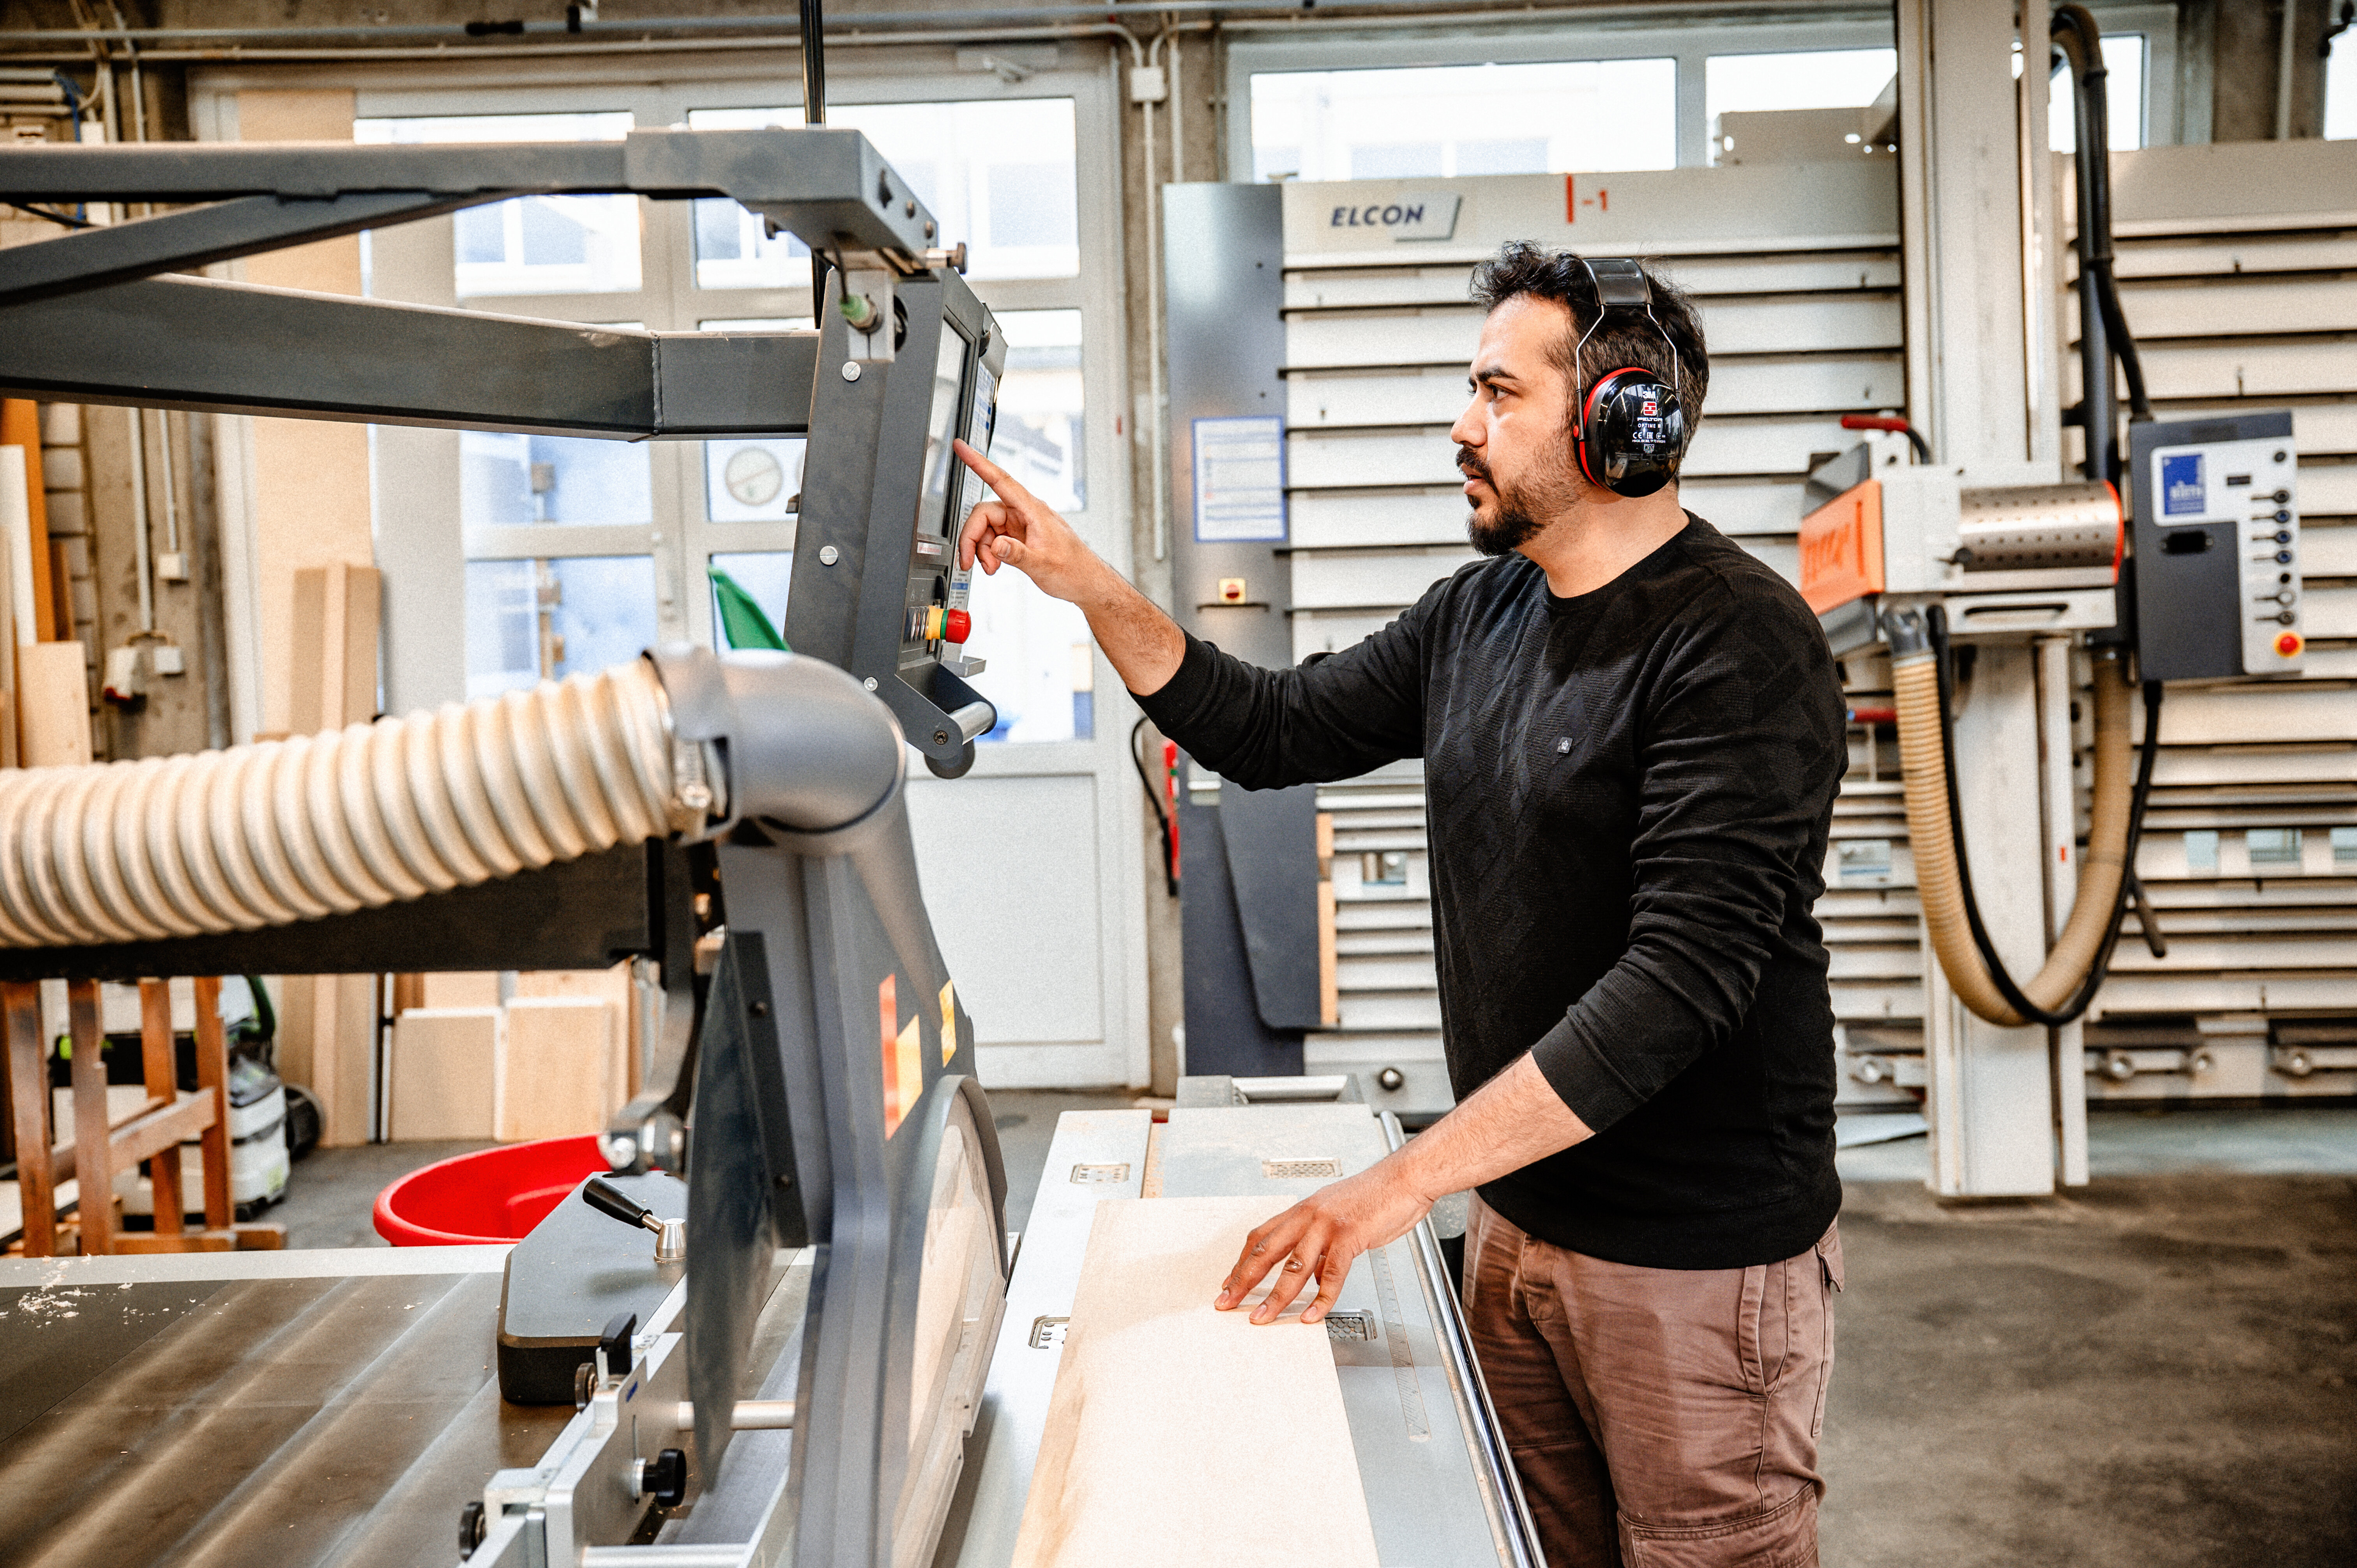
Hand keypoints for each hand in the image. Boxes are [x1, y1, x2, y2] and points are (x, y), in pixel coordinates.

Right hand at [953, 440, 1109, 604]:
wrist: (1085, 582)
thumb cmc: (1073, 569)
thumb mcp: (1043, 564)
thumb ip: (1017, 554)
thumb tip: (996, 546)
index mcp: (1033, 510)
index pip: (1001, 480)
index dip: (979, 463)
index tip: (962, 447)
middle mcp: (1024, 513)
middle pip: (984, 513)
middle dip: (972, 537)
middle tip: (969, 561)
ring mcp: (1020, 525)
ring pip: (986, 528)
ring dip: (981, 549)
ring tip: (991, 568)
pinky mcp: (1018, 537)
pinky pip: (993, 538)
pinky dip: (989, 553)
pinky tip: (996, 565)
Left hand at [1214, 1156, 1435, 1324]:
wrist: (1405, 1178)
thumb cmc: (1376, 1197)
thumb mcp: (1338, 1218)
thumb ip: (1321, 1244)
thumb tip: (1312, 1274)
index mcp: (1304, 1210)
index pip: (1261, 1236)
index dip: (1242, 1261)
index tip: (1229, 1281)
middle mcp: (1309, 1215)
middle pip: (1265, 1251)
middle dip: (1242, 1279)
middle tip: (1227, 1301)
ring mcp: (1327, 1225)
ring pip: (1293, 1265)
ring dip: (1275, 1296)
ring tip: (1262, 1317)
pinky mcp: (1349, 1236)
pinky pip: (1331, 1274)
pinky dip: (1321, 1298)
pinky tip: (1312, 1314)